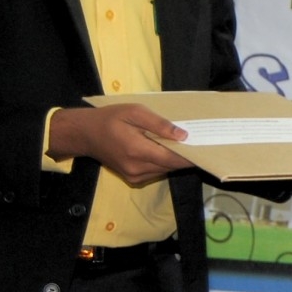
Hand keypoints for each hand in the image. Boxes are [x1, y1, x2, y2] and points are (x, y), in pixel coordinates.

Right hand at [47, 104, 191, 186]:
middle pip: (171, 166)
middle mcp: (137, 169)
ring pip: (164, 170)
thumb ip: (159, 124)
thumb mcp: (134, 112)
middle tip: (199, 143)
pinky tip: (165, 150)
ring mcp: (134, 176)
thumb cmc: (110, 119)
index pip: (173, 159)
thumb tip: (183, 135)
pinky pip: (156, 172)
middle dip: (185, 156)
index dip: (191, 155)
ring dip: (174, 159)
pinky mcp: (133, 179)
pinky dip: (163, 162)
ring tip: (183, 145)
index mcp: (138, 151)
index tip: (206, 148)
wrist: (85, 134)